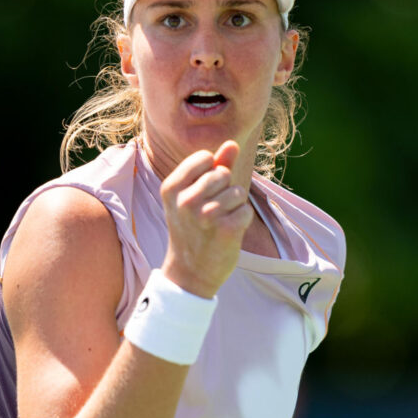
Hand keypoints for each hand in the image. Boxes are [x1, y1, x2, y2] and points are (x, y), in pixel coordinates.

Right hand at [159, 141, 251, 297]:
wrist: (189, 273)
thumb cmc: (192, 229)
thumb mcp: (192, 196)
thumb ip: (214, 167)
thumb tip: (232, 144)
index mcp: (171, 188)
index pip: (205, 158)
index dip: (212, 172)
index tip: (202, 194)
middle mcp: (185, 200)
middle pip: (223, 174)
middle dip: (225, 190)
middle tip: (211, 213)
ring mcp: (205, 216)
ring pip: (238, 192)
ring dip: (234, 207)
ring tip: (218, 223)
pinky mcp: (226, 230)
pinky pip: (246, 210)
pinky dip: (242, 221)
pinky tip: (227, 234)